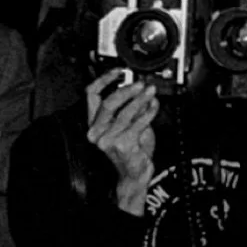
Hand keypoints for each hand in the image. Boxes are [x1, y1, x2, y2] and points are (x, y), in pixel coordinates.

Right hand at [84, 69, 157, 211]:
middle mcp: (96, 132)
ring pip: (125, 111)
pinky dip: (148, 112)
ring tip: (151, 92)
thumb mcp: (127, 125)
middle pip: (108, 102)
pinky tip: (154, 107)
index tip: (119, 71)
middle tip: (140, 84)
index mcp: (93, 124)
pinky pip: (138, 122)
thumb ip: (130, 108)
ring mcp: (107, 139)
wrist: (134, 175)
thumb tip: (140, 88)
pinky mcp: (121, 143)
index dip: (104, 80)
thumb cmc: (130, 151)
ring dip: (141, 99)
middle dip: (127, 90)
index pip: (92, 96)